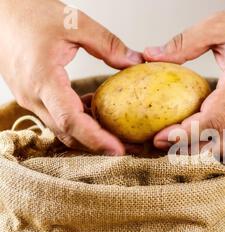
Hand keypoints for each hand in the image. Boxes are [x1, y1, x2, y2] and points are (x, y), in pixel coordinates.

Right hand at [0, 0, 142, 154]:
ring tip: (118, 134)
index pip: (70, 120)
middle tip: (128, 147)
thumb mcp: (75, 22)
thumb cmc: (30, 13)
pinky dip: (78, 119)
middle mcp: (33, 95)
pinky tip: (97, 111)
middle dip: (98, 144)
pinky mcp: (32, 95)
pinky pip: (57, 116)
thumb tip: (135, 62)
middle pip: (68, 132)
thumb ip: (108, 44)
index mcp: (42, 79)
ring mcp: (30, 98)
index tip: (118, 149)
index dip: (96, 139)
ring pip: (62, 127)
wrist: (0, 10)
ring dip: (89, 133)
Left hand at [144, 0, 224, 152]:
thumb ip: (183, 44)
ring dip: (209, 146)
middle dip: (193, 148)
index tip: (163, 137)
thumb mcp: (218, 26)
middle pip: (224, 142)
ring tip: (184, 140)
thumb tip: (152, 55)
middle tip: (167, 144)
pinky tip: (209, 127)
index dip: (186, 134)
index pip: (213, 121)